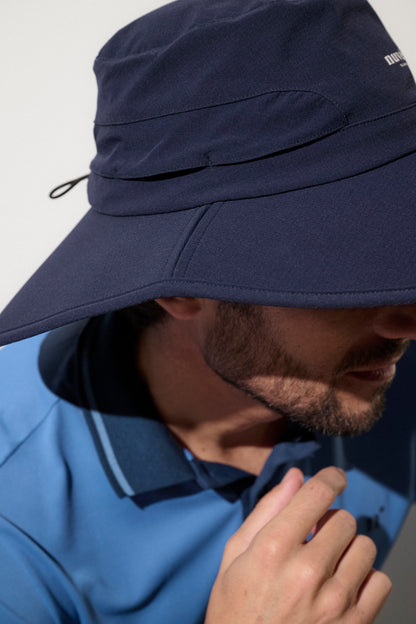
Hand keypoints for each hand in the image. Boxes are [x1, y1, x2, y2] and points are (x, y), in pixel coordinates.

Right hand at [205, 467, 391, 623]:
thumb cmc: (235, 610)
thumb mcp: (235, 556)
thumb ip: (267, 511)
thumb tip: (295, 476)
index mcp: (273, 548)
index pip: (318, 493)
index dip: (331, 478)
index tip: (334, 478)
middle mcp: (307, 571)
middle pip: (344, 519)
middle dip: (329, 521)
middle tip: (315, 537)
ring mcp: (334, 601)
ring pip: (364, 547)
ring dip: (348, 549)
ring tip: (328, 563)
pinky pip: (380, 581)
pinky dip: (365, 579)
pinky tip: (342, 586)